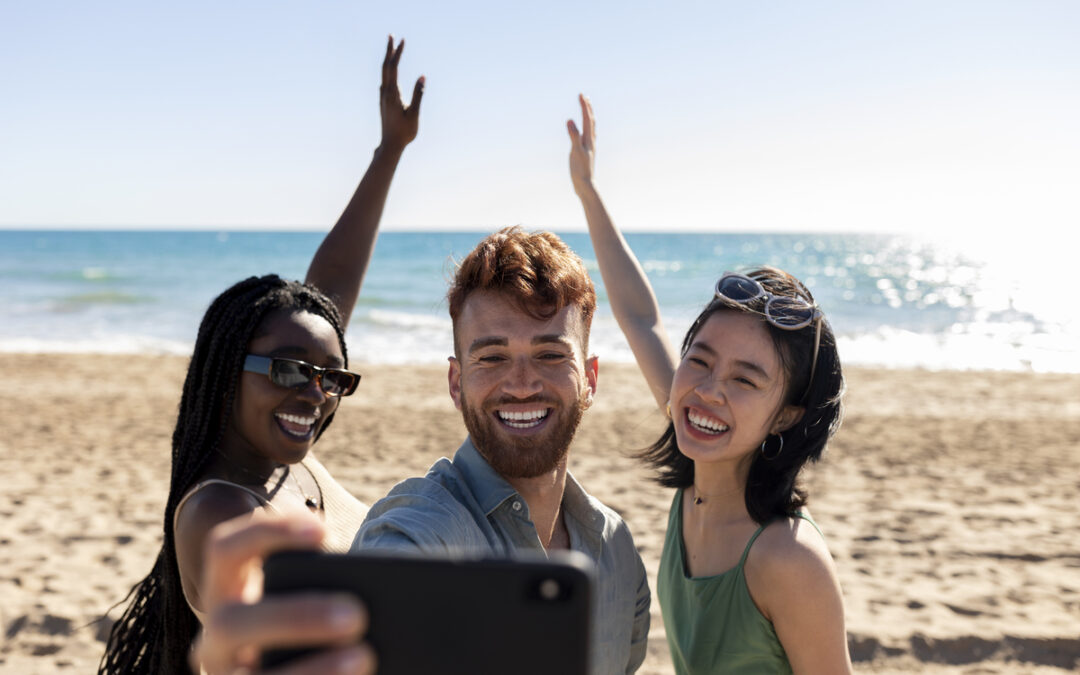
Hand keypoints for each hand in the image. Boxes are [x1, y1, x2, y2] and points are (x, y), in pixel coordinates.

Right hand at [191, 512, 374, 674]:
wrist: (286, 660)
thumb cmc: (303, 613)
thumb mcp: (300, 589)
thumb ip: (319, 577)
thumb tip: (364, 581)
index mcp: (225, 589)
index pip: (225, 549)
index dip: (269, 533)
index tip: (324, 531)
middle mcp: (215, 635)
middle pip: (232, 623)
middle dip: (296, 617)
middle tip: (357, 615)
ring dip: (312, 669)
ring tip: (364, 656)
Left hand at [380, 35, 423, 152]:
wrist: (390, 145)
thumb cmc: (404, 132)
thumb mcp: (414, 114)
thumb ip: (418, 94)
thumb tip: (422, 76)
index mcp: (393, 94)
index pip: (394, 68)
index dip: (398, 53)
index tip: (403, 41)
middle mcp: (385, 92)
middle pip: (385, 66)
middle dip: (389, 50)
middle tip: (392, 36)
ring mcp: (383, 96)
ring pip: (384, 72)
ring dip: (387, 58)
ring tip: (391, 47)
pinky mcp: (384, 100)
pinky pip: (384, 79)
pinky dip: (388, 69)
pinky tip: (390, 69)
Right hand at [566, 93, 595, 196]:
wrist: (585, 185)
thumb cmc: (581, 170)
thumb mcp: (575, 151)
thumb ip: (573, 135)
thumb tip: (570, 120)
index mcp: (589, 139)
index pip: (587, 119)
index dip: (584, 106)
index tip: (581, 95)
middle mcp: (591, 141)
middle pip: (591, 121)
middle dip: (587, 108)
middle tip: (583, 97)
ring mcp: (589, 147)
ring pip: (590, 128)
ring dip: (588, 117)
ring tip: (586, 109)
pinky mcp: (585, 152)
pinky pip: (587, 136)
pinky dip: (585, 128)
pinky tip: (584, 131)